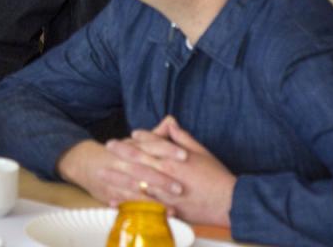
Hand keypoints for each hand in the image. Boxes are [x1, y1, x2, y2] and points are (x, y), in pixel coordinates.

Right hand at [57, 140, 175, 208]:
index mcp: (133, 147)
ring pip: (136, 189)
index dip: (168, 150)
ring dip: (153, 199)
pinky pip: (128, 203)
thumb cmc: (118, 154)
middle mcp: (125, 162)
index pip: (152, 145)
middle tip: (180, 188)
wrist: (86, 164)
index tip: (185, 155)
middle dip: (162, 179)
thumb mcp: (134, 142)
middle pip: (145, 169)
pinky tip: (155, 216)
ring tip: (172, 208)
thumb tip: (171, 120)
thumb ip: (155, 135)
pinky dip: (140, 210)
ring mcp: (118, 179)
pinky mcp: (113, 194)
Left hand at [106, 117, 235, 226]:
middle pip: (139, 160)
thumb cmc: (217, 176)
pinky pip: (142, 205)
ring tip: (102, 172)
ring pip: (136, 182)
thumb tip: (171, 124)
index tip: (131, 134)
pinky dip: (127, 203)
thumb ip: (183, 138)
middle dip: (122, 152)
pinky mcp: (167, 208)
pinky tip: (115, 200)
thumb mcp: (201, 152)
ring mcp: (165, 192)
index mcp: (175, 158)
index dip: (142, 137)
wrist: (229, 202)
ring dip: (118, 177)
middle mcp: (167, 173)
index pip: (154, 143)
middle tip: (108, 146)